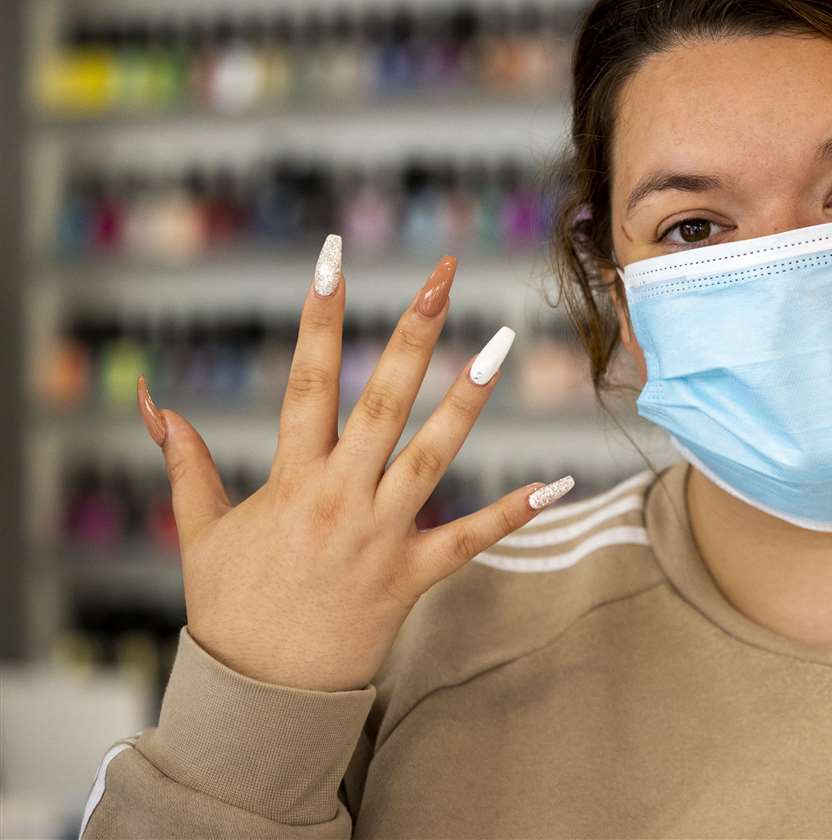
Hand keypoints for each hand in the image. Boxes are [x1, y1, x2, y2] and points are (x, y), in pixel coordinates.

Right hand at [135, 237, 575, 690]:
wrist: (258, 694)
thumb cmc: (229, 606)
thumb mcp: (199, 530)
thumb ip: (183, 461)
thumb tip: (152, 400)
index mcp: (290, 479)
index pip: (305, 380)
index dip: (318, 315)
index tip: (333, 257)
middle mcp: (339, 497)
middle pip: (381, 402)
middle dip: (411, 333)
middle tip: (443, 276)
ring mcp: (380, 535)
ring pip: (432, 455)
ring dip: (467, 398)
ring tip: (500, 341)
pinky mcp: (414, 576)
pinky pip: (471, 538)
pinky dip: (515, 512)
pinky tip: (558, 482)